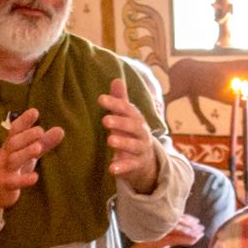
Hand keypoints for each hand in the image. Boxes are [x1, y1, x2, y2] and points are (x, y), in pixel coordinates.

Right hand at [0, 107, 64, 223]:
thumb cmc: (12, 168)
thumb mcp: (28, 154)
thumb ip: (44, 143)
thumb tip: (60, 130)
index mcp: (11, 146)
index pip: (15, 131)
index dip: (24, 121)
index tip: (34, 112)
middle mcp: (6, 155)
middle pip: (13, 143)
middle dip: (26, 136)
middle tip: (40, 131)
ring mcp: (4, 170)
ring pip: (13, 160)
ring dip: (25, 153)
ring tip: (38, 148)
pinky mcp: (5, 186)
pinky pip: (13, 182)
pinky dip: (23, 180)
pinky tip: (34, 178)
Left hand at [101, 78, 160, 193]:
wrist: (146, 161)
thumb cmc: (131, 134)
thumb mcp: (127, 118)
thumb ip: (121, 101)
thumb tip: (116, 79)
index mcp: (137, 119)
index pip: (128, 110)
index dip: (116, 104)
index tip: (101, 99)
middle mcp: (141, 133)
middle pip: (133, 126)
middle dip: (120, 122)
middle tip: (105, 120)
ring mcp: (141, 150)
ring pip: (134, 145)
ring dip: (123, 143)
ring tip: (109, 140)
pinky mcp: (138, 165)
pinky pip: (131, 166)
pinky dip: (123, 167)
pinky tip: (112, 169)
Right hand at [126, 212, 206, 247]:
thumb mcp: (161, 239)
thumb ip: (170, 233)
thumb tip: (185, 230)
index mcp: (157, 222)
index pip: (174, 216)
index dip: (186, 218)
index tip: (196, 221)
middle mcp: (157, 225)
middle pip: (177, 221)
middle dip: (191, 224)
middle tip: (201, 227)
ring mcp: (156, 233)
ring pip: (177, 229)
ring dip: (190, 231)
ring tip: (199, 233)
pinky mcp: (157, 242)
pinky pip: (174, 239)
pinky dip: (185, 239)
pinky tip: (193, 240)